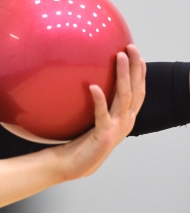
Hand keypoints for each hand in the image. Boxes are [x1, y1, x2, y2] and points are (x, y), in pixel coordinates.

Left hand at [55, 44, 145, 180]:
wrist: (71, 165)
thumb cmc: (80, 142)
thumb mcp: (94, 120)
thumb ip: (97, 104)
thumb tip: (88, 81)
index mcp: (125, 118)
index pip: (138, 91)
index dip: (140, 73)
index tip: (137, 54)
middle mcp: (126, 122)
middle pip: (136, 90)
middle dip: (135, 67)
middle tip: (131, 47)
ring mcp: (116, 129)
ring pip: (124, 97)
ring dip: (122, 75)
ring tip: (119, 57)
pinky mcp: (104, 136)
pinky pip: (102, 115)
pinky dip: (98, 100)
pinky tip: (93, 87)